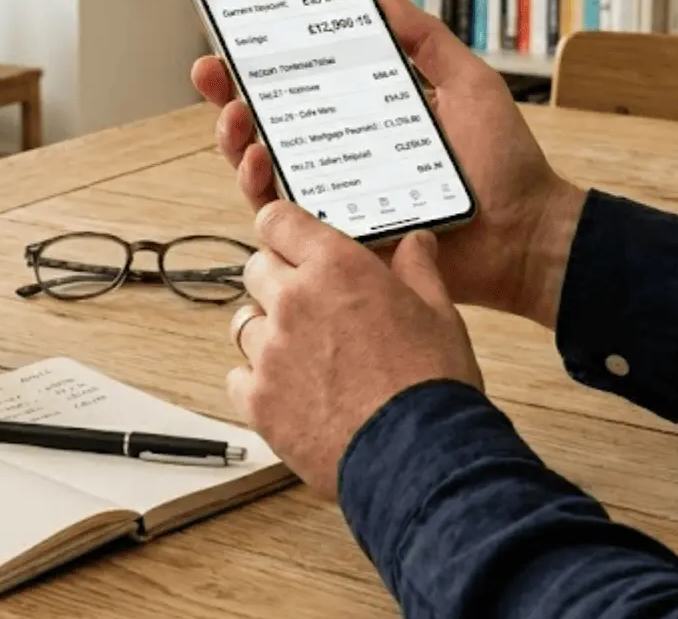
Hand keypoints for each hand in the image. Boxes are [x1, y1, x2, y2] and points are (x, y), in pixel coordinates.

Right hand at [191, 0, 585, 327]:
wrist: (524, 232)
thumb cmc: (503, 164)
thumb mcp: (467, 84)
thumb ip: (425, 41)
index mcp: (363, 115)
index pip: (301, 84)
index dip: (261, 60)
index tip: (235, 32)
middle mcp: (340, 155)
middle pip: (266, 123)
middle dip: (229, 94)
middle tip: (214, 70)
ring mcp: (334, 198)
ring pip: (261, 168)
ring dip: (236, 138)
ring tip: (237, 116)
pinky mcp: (336, 238)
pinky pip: (283, 217)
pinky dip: (262, 187)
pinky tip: (262, 161)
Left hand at [227, 202, 481, 495]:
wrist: (419, 457)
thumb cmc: (433, 385)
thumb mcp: (439, 313)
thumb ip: (418, 269)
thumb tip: (416, 242)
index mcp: (336, 268)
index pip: (278, 220)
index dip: (284, 230)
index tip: (292, 242)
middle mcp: (293, 300)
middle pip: (256, 268)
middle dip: (278, 280)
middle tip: (310, 305)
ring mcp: (270, 351)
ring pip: (245, 323)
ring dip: (269, 333)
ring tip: (308, 358)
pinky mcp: (258, 400)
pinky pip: (238, 376)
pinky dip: (258, 382)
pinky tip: (292, 394)